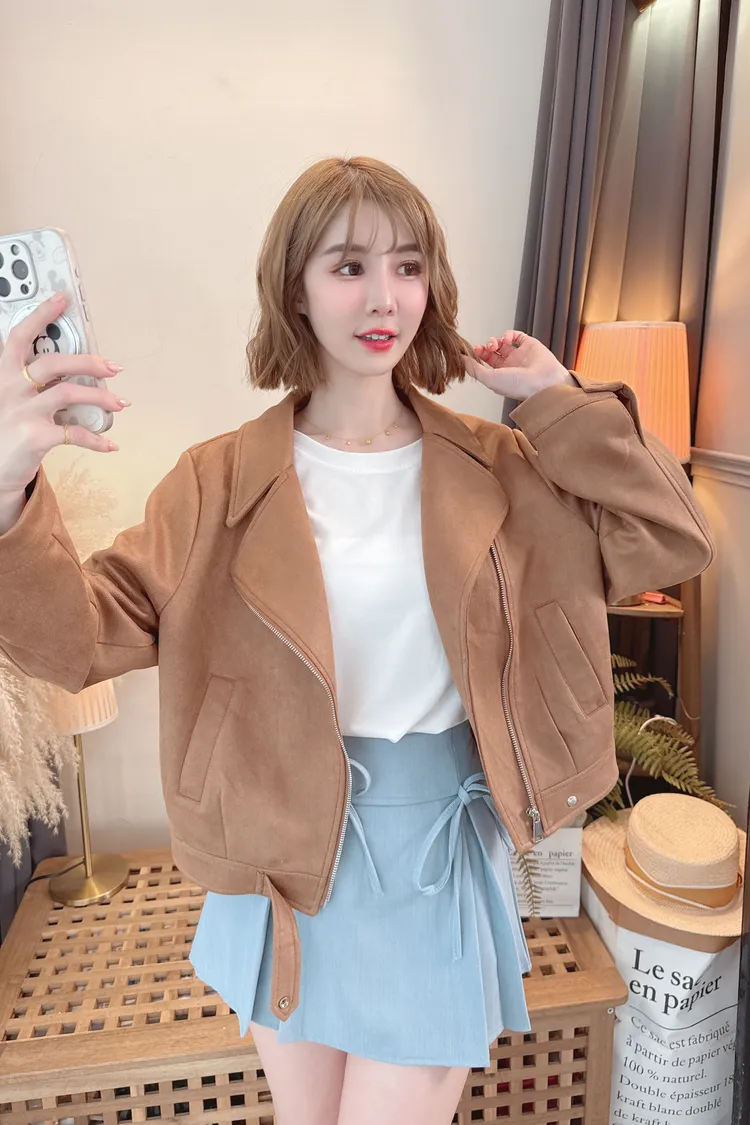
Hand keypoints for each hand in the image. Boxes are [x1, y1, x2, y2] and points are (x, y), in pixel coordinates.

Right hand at [0, 293, 129, 494]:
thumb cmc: (7, 430)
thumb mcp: (11, 399)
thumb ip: (33, 384)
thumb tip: (74, 372)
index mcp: (4, 374)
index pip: (19, 337)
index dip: (40, 316)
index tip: (62, 300)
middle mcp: (10, 388)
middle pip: (53, 363)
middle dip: (88, 361)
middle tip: (114, 366)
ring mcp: (22, 412)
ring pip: (68, 393)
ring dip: (100, 397)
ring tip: (121, 403)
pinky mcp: (35, 438)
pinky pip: (75, 434)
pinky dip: (97, 440)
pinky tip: (111, 444)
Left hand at [465, 330, 574, 400]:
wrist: (544, 381)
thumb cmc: (519, 385)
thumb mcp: (490, 379)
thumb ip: (474, 369)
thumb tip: (460, 359)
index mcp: (500, 376)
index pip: (484, 363)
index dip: (476, 356)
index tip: (471, 352)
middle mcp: (509, 366)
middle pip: (491, 352)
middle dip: (484, 348)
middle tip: (481, 348)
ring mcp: (519, 354)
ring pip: (502, 342)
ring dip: (494, 341)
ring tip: (494, 345)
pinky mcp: (528, 344)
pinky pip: (515, 335)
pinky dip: (508, 335)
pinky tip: (506, 340)